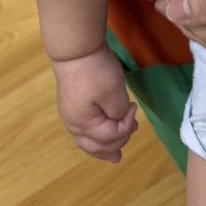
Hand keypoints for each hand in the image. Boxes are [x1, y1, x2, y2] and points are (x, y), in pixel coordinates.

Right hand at [51, 45, 137, 162]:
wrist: (75, 49)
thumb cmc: (95, 71)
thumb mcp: (112, 91)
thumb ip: (118, 113)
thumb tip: (118, 120)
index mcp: (83, 124)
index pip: (110, 136)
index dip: (126, 126)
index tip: (134, 107)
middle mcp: (74, 125)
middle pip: (97, 146)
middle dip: (116, 144)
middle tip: (133, 132)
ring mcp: (71, 116)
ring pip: (88, 142)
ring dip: (103, 148)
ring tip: (115, 156)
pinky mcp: (72, 106)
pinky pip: (84, 132)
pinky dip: (95, 139)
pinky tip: (99, 139)